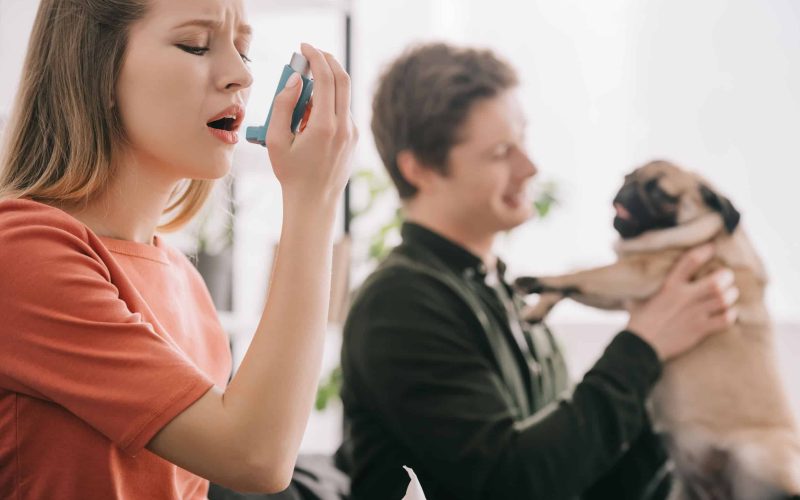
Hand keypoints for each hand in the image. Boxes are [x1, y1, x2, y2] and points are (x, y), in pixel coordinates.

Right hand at [265, 43, 357, 206]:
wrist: (314, 202)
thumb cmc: (291, 174)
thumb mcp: (276, 140)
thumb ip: (283, 105)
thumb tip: (295, 79)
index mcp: (324, 126)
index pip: (326, 78)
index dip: (315, 57)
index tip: (304, 47)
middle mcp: (344, 127)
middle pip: (342, 79)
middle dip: (327, 60)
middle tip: (311, 54)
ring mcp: (352, 133)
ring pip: (343, 96)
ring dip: (327, 84)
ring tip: (302, 95)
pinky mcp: (354, 139)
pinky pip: (343, 111)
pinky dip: (330, 103)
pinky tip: (311, 116)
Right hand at [626, 244, 738, 360]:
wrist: (641, 346)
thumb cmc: (639, 322)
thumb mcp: (641, 298)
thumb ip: (649, 289)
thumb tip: (642, 280)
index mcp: (669, 286)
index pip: (690, 261)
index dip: (704, 251)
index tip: (712, 247)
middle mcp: (684, 297)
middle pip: (716, 281)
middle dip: (726, 277)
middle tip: (727, 277)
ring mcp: (694, 314)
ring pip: (724, 299)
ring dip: (731, 295)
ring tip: (730, 294)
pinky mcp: (700, 330)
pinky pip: (725, 320)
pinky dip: (730, 315)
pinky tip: (728, 313)